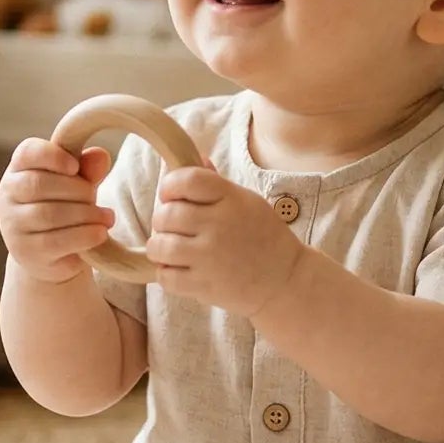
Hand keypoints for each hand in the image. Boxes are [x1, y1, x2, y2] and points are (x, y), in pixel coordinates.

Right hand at [0, 137, 114, 283]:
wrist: (54, 253)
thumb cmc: (65, 206)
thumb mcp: (78, 184)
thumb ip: (88, 169)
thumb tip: (100, 155)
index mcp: (19, 168)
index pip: (28, 152)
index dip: (53, 156)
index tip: (75, 166)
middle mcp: (8, 195)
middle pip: (39, 184)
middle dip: (77, 189)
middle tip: (96, 197)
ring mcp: (13, 225)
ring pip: (49, 214)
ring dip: (86, 214)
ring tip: (107, 218)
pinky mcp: (26, 252)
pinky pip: (55, 241)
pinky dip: (83, 236)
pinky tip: (100, 233)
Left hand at [146, 167, 305, 316]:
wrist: (285, 280)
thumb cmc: (264, 237)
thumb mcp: (247, 202)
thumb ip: (216, 184)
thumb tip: (195, 156)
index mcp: (231, 199)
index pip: (186, 180)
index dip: (170, 185)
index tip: (171, 196)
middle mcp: (219, 225)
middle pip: (166, 214)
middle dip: (163, 219)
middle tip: (174, 227)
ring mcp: (210, 257)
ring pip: (159, 246)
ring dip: (160, 247)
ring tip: (173, 249)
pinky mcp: (204, 286)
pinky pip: (165, 276)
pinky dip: (166, 273)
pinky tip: (179, 269)